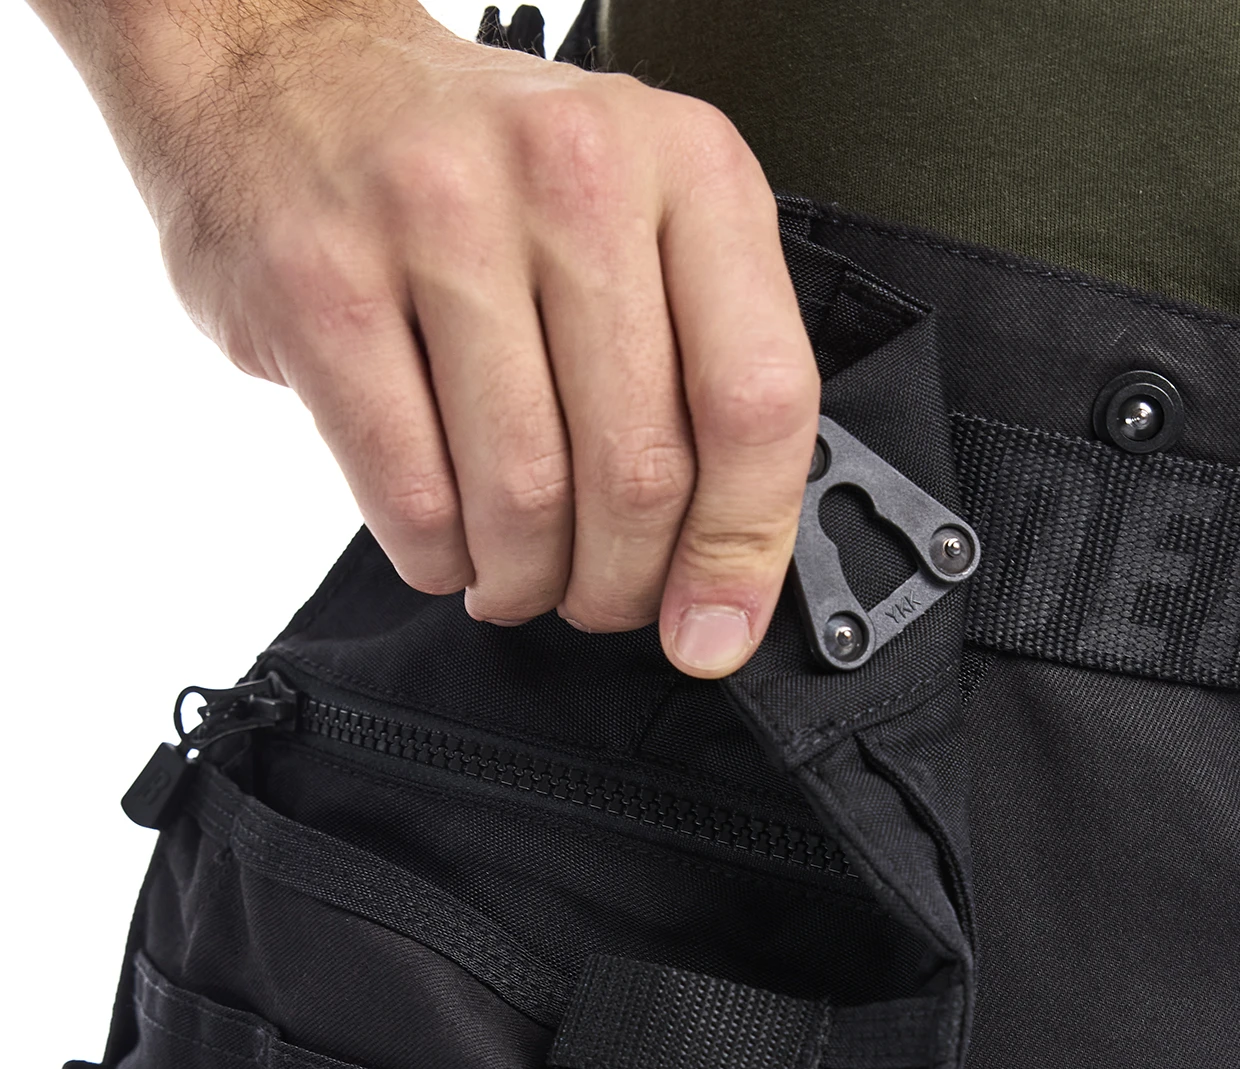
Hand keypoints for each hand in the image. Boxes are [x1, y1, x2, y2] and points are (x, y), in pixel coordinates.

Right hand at [34, 0, 819, 674]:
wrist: (284, 69)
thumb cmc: (484, 174)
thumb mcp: (638, 224)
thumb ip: (702, 375)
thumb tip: (727, 584)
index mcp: (687, 167)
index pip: (756, 399)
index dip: (741, 548)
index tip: (716, 630)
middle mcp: (571, 175)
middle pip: (637, 471)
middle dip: (617, 583)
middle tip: (594, 596)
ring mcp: (436, 219)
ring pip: (522, 497)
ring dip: (523, 579)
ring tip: (514, 571)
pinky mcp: (321, 281)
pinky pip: (409, 492)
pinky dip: (435, 556)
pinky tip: (444, 540)